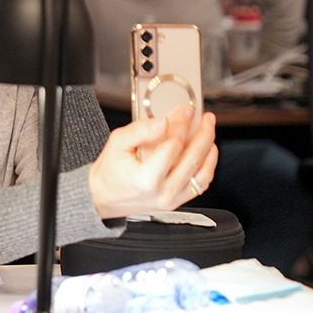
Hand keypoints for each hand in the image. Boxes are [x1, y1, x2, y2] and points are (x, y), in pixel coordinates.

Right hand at [87, 104, 218, 218]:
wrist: (103, 197)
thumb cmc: (109, 172)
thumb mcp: (117, 143)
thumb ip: (140, 130)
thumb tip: (163, 122)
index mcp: (146, 179)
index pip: (173, 146)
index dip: (182, 124)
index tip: (186, 111)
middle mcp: (162, 192)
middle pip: (193, 158)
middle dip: (203, 134)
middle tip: (205, 118)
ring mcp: (172, 199)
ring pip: (202, 173)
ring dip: (209, 149)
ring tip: (209, 132)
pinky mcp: (176, 201)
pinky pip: (200, 185)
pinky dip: (207, 166)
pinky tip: (207, 152)